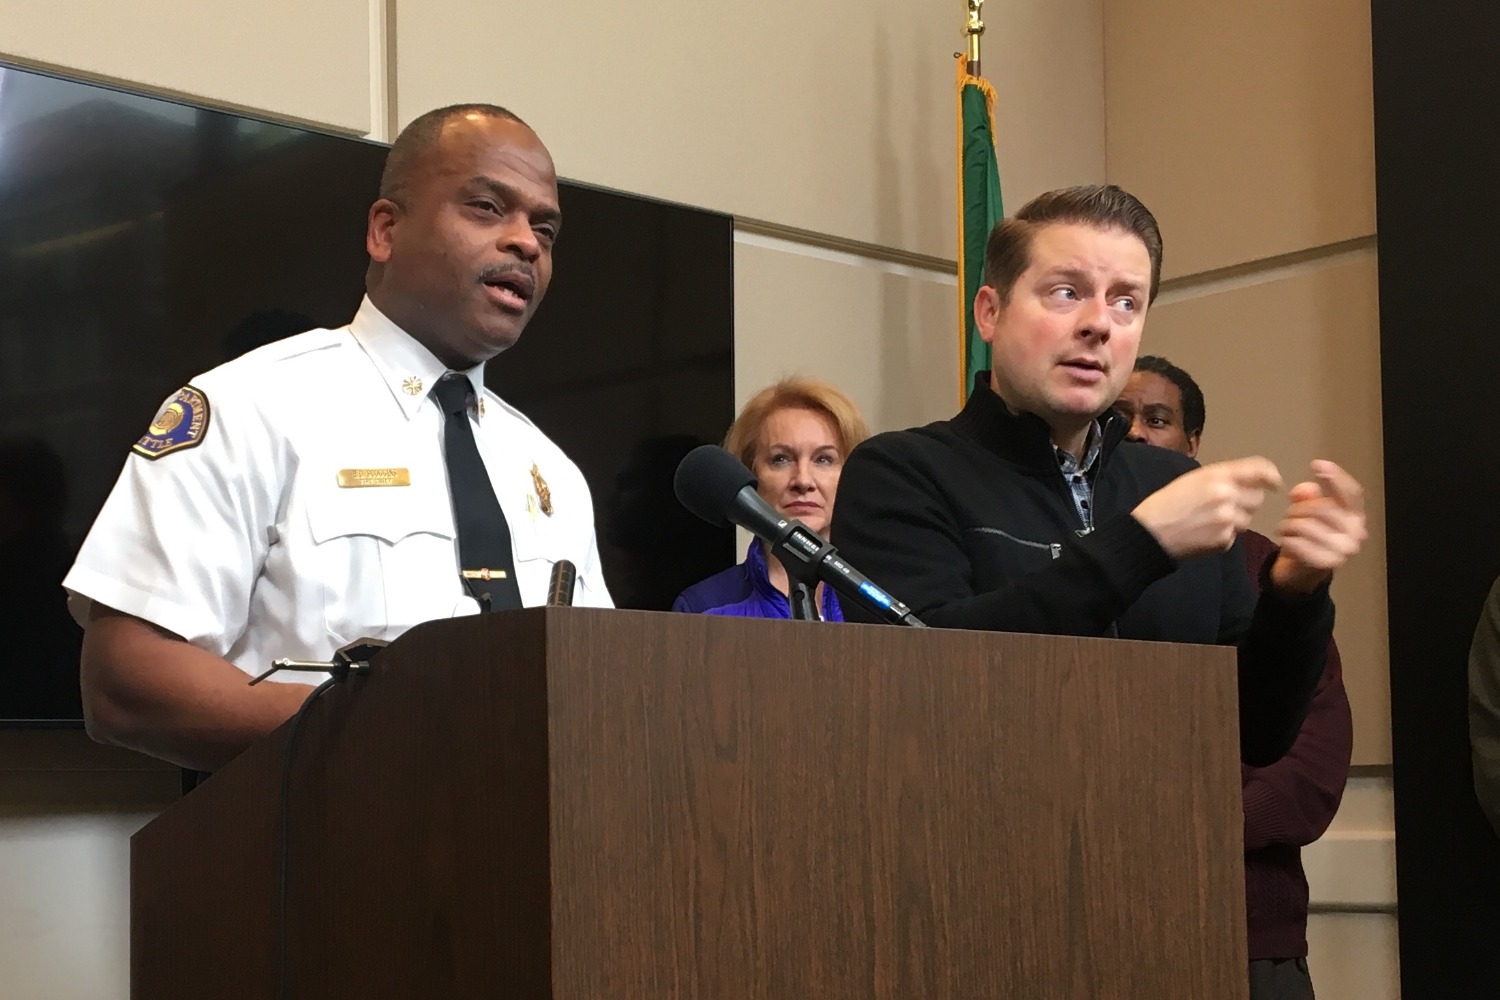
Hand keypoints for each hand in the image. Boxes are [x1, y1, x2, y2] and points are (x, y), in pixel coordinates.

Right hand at [1132, 457, 1282, 559]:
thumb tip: (1250, 480)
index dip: (1271, 476)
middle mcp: (1226, 495)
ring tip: (1209, 521)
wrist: (1148, 532)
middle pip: (1257, 499)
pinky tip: (1203, 534)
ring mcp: (1227, 520)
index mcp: (1217, 475)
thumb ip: (1222, 477)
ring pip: (1247, 520)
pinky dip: (1223, 537)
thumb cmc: (1166, 504)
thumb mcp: (1192, 479)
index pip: (1259, 470)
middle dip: (1246, 502)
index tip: (1274, 483)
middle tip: (1224, 506)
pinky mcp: (1224, 541)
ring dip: (1235, 521)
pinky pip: (1234, 537)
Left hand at [1269, 460, 1366, 594]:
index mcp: (1356, 516)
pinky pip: (1298, 544)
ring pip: (1306, 526)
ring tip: (1285, 529)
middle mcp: (1357, 533)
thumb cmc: (1310, 536)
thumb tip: (1302, 490)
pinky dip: (1287, 540)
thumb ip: (1308, 496)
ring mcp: (1344, 550)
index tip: (1317, 464)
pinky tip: (1285, 540)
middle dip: (1299, 508)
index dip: (1336, 477)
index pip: (1352, 493)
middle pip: (1323, 508)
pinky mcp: (1327, 564)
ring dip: (1288, 525)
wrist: (1304, 570)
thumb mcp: (1310, 511)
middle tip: (1289, 515)